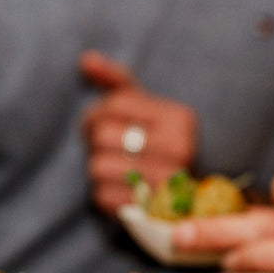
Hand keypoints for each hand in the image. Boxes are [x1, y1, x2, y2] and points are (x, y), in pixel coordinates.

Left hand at [80, 50, 197, 215]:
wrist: (187, 203)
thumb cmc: (160, 148)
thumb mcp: (149, 111)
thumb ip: (119, 84)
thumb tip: (85, 60)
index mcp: (179, 119)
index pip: (115, 104)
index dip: (97, 112)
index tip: (100, 123)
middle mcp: (178, 149)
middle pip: (102, 135)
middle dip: (95, 141)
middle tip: (104, 147)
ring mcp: (165, 184)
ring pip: (97, 166)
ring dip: (97, 167)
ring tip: (114, 168)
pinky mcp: (147, 212)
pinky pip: (101, 195)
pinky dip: (102, 192)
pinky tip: (118, 189)